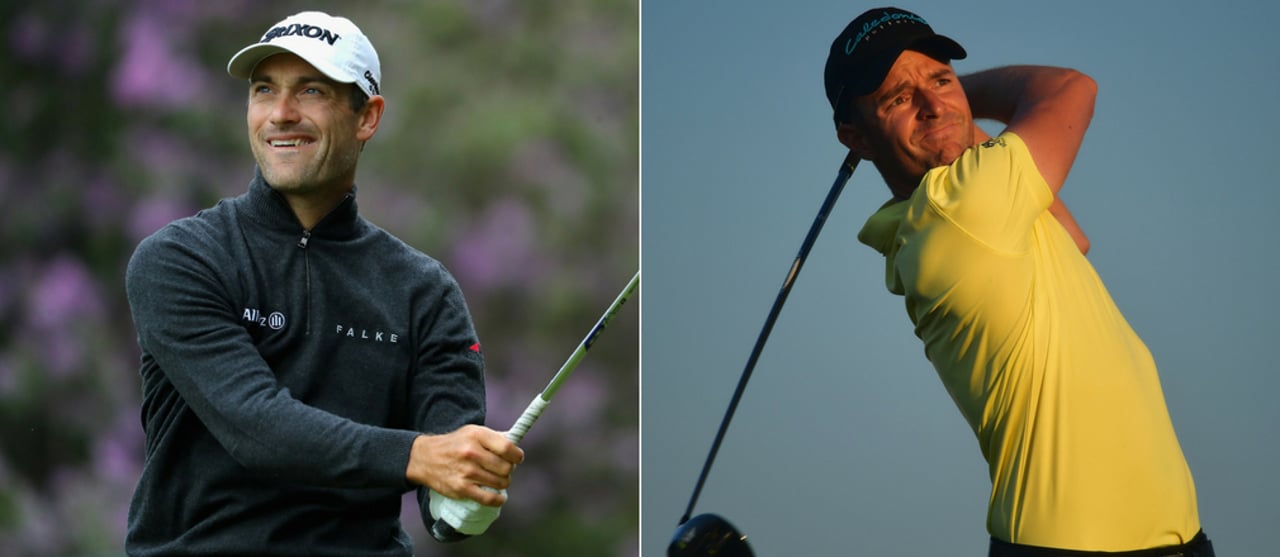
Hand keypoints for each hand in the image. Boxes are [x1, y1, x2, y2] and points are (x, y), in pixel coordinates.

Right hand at [406, 425, 523, 505]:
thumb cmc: (454, 444)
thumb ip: (494, 438)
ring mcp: (467, 472)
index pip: (508, 448)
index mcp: (477, 435)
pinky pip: (489, 498)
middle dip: (508, 470)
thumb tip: (516, 446)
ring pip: (501, 483)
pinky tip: (499, 496)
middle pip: (506, 468)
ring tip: (495, 479)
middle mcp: (472, 453)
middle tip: (502, 470)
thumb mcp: (472, 432)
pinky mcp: (461, 488)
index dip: (517, 456)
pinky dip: (498, 499)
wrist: (425, 458)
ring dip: (502, 483)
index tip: (517, 458)